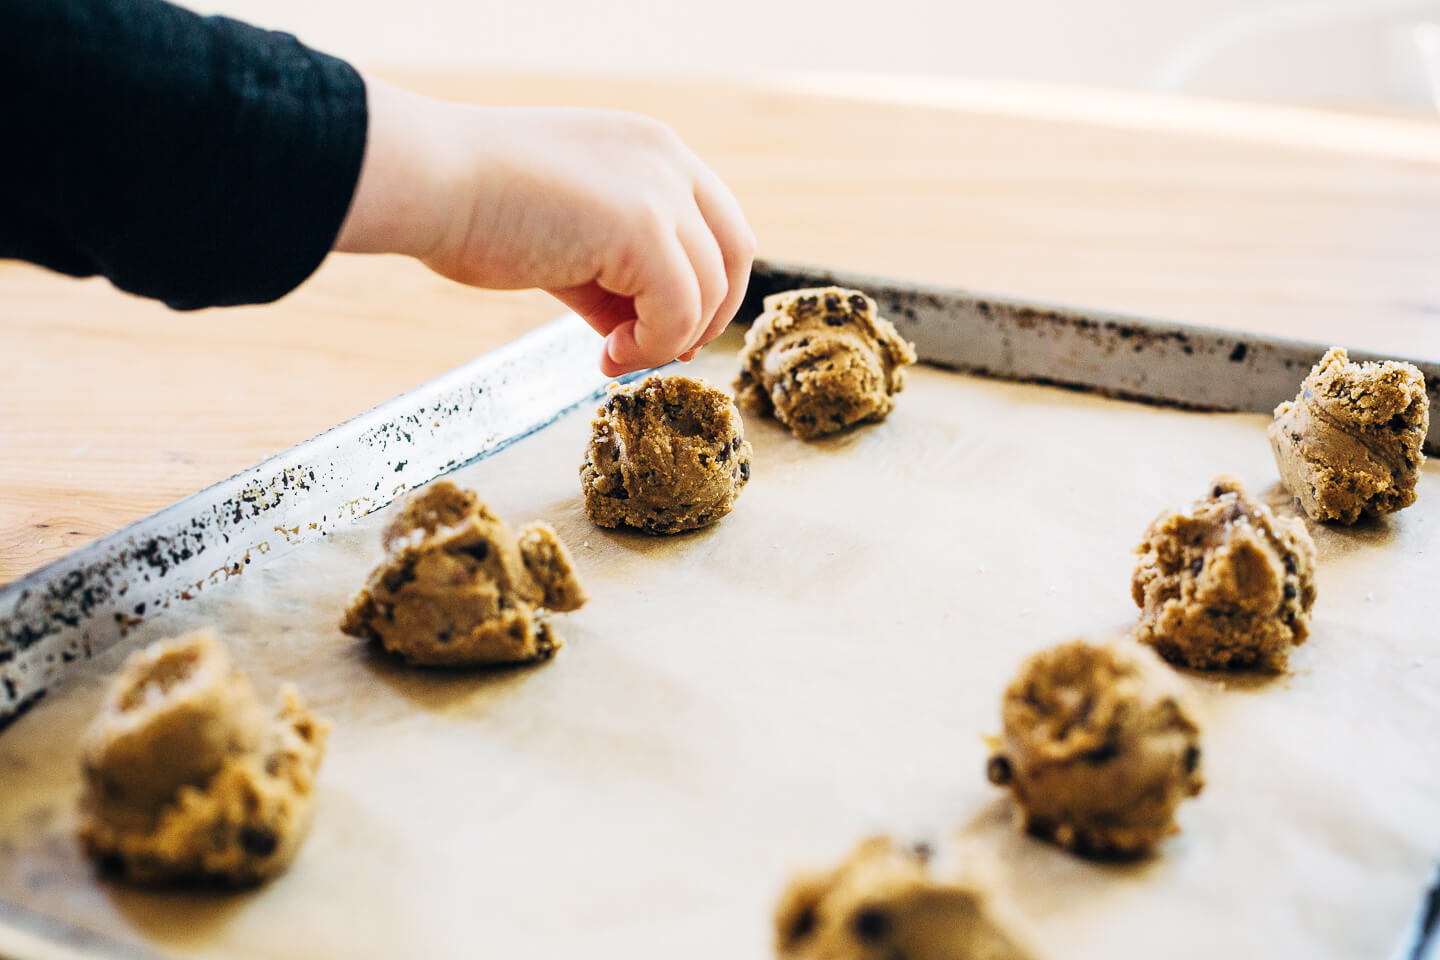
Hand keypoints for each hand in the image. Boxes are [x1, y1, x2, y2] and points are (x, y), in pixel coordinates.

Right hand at [335, 79, 756, 375]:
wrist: (428, 180)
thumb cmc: (474, 206)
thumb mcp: (564, 238)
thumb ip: (610, 277)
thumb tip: (635, 333)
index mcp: (651, 149)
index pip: (715, 223)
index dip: (704, 286)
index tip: (666, 332)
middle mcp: (667, 159)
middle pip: (734, 252)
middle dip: (706, 315)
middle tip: (661, 355)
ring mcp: (660, 190)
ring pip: (708, 290)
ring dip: (668, 340)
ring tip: (616, 358)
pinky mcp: (644, 228)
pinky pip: (678, 312)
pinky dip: (652, 347)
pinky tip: (609, 356)